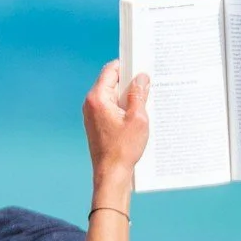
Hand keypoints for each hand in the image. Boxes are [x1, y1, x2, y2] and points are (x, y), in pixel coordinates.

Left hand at [84, 61, 150, 183]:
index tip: (142, 66)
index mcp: (98, 98)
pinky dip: (124, 108)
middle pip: (112, 82)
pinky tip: (137, 117)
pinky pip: (111, 108)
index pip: (111, 70)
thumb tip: (142, 77)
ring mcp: (92, 114)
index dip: (128, 66)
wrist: (111, 174)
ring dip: (128, 97)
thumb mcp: (138, 118)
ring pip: (113, 96)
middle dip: (130, 83)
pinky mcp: (97, 124)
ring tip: (145, 103)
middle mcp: (91, 104)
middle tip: (149, 86)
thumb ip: (139, 95)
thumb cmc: (123, 149)